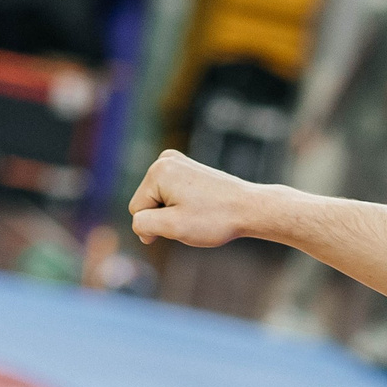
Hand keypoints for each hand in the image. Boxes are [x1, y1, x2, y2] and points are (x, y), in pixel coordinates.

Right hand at [129, 150, 271, 248]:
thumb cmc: (214, 219)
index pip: (137, 210)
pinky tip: (200, 205)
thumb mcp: (173, 227)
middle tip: (193, 218)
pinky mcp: (187, 168)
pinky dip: (182, 205)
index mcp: (158, 171)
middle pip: (147, 202)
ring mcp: (177, 161)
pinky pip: (171, 194)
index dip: (156, 226)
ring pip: (159, 200)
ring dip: (174, 212)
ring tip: (199, 211)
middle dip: (165, 217)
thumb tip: (139, 223)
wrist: (249, 208)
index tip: (183, 223)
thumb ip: (143, 224)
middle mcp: (165, 159)